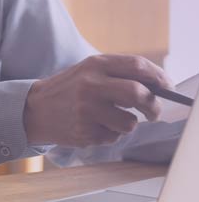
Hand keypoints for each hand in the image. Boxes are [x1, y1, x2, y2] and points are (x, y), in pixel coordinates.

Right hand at [23, 54, 173, 146]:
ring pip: (129, 122)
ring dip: (127, 125)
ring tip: (109, 120)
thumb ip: (118, 74)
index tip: (167, 87)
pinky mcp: (85, 131)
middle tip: (153, 113)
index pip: (137, 65)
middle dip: (153, 106)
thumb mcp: (88, 71)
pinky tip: (93, 126)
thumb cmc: (68, 90)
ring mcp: (87, 109)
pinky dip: (110, 134)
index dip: (159, 77)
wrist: (34, 109)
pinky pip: (113, 137)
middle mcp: (91, 85)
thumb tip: (158, 86)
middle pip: (138, 93)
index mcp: (94, 64)